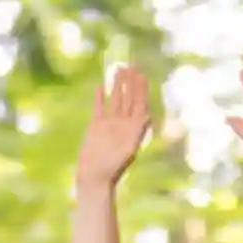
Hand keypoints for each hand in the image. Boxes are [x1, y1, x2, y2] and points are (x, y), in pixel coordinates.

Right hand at [75, 68, 150, 188]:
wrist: (94, 178)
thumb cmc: (112, 168)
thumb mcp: (128, 149)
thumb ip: (138, 131)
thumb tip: (148, 114)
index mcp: (133, 128)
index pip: (139, 103)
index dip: (141, 88)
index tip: (141, 74)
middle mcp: (123, 124)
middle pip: (129, 98)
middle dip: (131, 82)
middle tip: (131, 64)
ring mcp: (109, 124)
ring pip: (115, 99)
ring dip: (117, 85)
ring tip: (118, 69)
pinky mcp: (95, 127)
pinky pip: (99, 108)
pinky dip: (100, 97)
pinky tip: (100, 86)